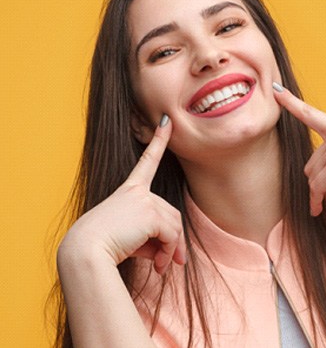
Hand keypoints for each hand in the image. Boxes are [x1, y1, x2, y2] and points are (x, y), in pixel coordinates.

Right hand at [58, 116, 185, 274]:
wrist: (85, 253)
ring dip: (173, 250)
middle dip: (176, 241)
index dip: (158, 141)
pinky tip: (160, 267)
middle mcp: (137, 191)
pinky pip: (171, 235)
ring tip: (163, 268)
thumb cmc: (102, 247)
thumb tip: (172, 256)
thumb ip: (152, 240)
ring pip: (174, 226)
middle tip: (174, 264)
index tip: (167, 122)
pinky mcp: (150, 213)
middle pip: (171, 213)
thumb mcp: (130, 240)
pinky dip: (170, 252)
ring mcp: (144, 200)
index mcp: (128, 192)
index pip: (147, 162)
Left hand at [273, 83, 325, 215]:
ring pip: (313, 178)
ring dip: (324, 194)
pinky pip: (317, 188)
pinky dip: (317, 201)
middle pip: (312, 164)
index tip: (276, 89)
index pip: (312, 114)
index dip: (292, 102)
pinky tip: (319, 211)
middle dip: (322, 184)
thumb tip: (320, 188)